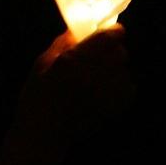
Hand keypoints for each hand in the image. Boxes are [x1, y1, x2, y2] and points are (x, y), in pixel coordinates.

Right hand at [22, 25, 134, 139]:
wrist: (44, 134)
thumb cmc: (36, 97)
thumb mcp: (41, 64)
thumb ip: (61, 45)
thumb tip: (77, 30)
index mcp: (74, 61)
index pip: (107, 38)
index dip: (112, 31)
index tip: (110, 30)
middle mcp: (94, 76)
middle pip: (121, 53)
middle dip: (113, 49)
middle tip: (102, 52)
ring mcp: (106, 94)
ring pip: (125, 71)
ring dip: (116, 68)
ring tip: (101, 73)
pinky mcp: (114, 109)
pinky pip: (129, 89)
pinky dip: (121, 85)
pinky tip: (106, 88)